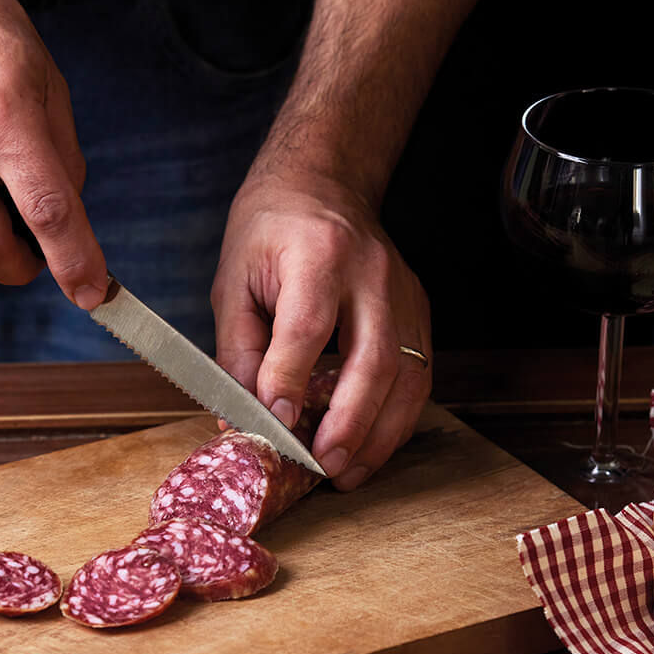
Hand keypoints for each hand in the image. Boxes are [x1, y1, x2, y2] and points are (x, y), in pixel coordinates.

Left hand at [212, 170, 431, 489]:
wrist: (323, 181)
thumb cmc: (271, 229)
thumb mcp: (234, 280)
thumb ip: (237, 350)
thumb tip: (243, 418)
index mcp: (318, 254)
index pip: (308, 328)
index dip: (291, 382)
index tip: (275, 426)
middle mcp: (371, 273)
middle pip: (375, 359)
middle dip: (350, 423)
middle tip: (323, 465)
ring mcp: (404, 292)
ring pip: (409, 375)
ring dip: (381, 434)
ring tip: (349, 472)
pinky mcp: (419, 310)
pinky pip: (419, 375)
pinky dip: (397, 419)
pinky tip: (372, 445)